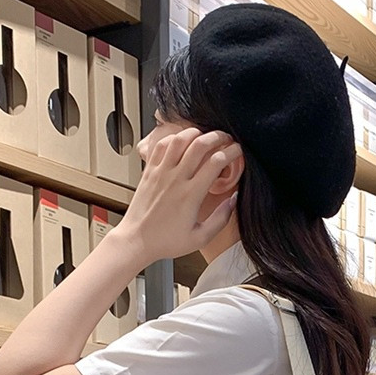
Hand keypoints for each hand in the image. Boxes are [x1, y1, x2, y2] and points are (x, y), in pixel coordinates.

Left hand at [114, 128, 241, 267]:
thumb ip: (221, 219)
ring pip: (180, 139)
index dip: (231, 151)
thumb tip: (234, 200)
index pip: (216, 162)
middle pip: (200, 144)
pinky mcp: (149, 171)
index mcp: (191, 195)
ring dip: (196, 133)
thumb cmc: (167, 241)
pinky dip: (174, 138)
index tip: (238, 151)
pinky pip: (161, 145)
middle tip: (226, 138)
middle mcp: (176, 179)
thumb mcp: (200, 238)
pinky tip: (182, 142)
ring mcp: (161, 172)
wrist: (137, 240)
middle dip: (218, 136)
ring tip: (205, 136)